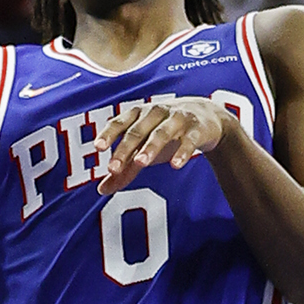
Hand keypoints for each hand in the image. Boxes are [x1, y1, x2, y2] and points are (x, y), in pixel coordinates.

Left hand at [96, 97, 237, 193]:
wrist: (206, 118)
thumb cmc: (166, 133)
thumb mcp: (144, 147)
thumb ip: (124, 168)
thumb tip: (101, 190)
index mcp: (139, 115)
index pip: (120, 123)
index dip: (109, 134)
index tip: (98, 148)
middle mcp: (155, 113)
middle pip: (137, 131)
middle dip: (125, 149)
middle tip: (113, 168)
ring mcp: (176, 118)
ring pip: (161, 132)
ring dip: (150, 147)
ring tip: (140, 163)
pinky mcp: (196, 129)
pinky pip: (188, 141)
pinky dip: (182, 151)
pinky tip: (175, 165)